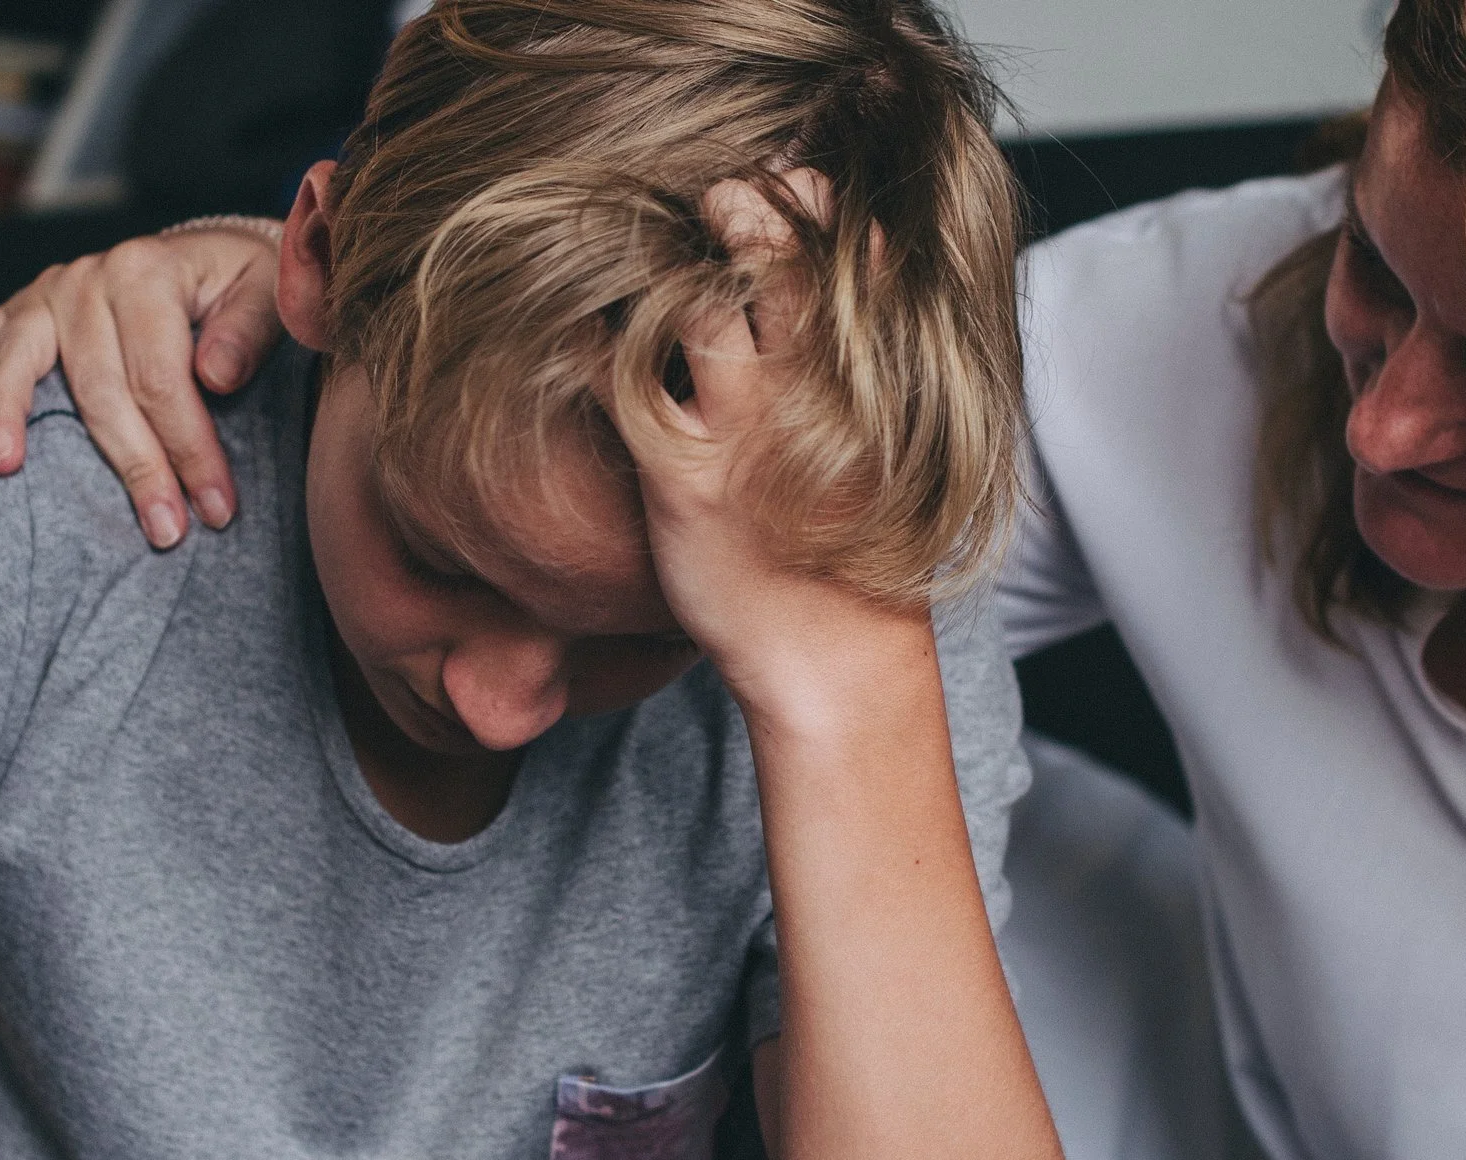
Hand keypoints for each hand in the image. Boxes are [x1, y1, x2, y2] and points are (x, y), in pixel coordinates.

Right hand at [0, 222, 286, 548]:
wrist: (212, 258)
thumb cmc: (244, 285)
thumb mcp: (270, 293)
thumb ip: (247, 332)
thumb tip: (214, 375)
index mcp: (147, 272)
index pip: (164, 380)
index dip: (190, 450)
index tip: (216, 509)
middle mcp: (87, 280)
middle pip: (100, 388)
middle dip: (135, 466)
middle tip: (165, 531)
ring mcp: (45, 295)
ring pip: (22, 365)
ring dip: (10, 417)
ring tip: (7, 470)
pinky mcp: (19, 313)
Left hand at [614, 172, 920, 718]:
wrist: (838, 659)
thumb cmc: (858, 551)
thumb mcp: (891, 452)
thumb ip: (868, 372)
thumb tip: (854, 294)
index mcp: (871, 377)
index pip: (847, 250)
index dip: (810, 204)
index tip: (786, 193)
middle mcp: (810, 389)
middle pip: (773, 254)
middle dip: (738, 210)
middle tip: (713, 205)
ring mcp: (743, 427)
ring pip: (696, 299)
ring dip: (662, 260)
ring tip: (639, 254)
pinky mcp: (680, 472)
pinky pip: (618, 378)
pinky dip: (585, 341)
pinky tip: (573, 330)